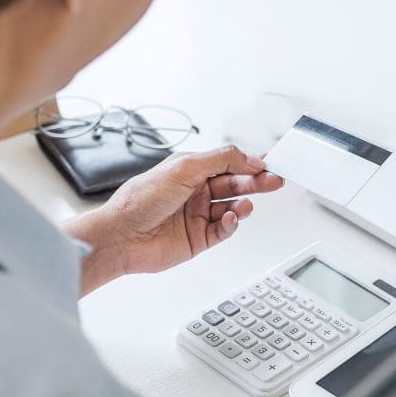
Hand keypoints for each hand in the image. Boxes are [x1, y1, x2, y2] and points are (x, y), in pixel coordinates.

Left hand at [66, 146, 284, 294]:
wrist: (121, 235)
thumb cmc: (141, 199)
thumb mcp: (184, 167)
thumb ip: (221, 160)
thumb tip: (249, 158)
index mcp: (191, 170)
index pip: (228, 164)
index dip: (250, 163)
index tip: (270, 164)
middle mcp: (195, 192)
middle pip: (234, 185)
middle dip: (255, 182)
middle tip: (274, 181)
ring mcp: (197, 216)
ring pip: (231, 208)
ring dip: (242, 204)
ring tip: (246, 204)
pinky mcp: (198, 239)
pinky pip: (223, 230)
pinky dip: (231, 224)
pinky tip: (230, 219)